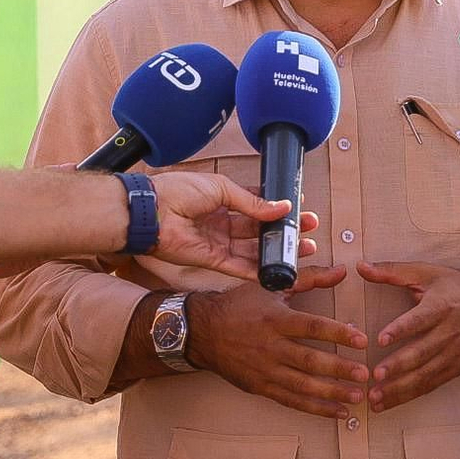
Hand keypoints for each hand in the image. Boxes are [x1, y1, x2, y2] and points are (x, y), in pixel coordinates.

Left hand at [149, 172, 316, 278]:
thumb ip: (251, 201)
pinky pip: (240, 267)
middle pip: (259, 228)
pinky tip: (278, 269)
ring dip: (277, 250)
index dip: (276, 206)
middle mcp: (222, 221)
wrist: (152, 211)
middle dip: (283, 229)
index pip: (256, 203)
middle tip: (307, 229)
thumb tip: (280, 206)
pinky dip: (259, 270)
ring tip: (303, 248)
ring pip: (254, 249)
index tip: (298, 206)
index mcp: (222, 198)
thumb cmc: (177, 191)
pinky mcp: (212, 260)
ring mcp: (218, 242)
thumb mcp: (220, 187)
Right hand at [184, 265, 367, 417]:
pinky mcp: (260, 387)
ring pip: (302, 386)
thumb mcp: (271, 285)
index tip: (361, 339)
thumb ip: (309, 278)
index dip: (338, 333)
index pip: (311, 327)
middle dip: (339, 369)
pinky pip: (291, 401)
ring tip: (357, 396)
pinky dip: (315, 408)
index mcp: (275, 319)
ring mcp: (265, 370)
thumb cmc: (239, 305)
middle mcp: (270, 347)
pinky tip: (338, 412)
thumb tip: (341, 271)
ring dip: (332, 393)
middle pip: (309, 361)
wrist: (203, 331)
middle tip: (365, 375)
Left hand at [357, 261, 459, 412]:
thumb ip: (392, 271)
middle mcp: (448, 333)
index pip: (419, 320)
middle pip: (421, 352)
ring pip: (424, 375)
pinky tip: (389, 402)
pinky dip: (410, 396)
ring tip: (376, 397)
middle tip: (375, 376)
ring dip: (400, 389)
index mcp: (440, 307)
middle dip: (398, 366)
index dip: (400, 329)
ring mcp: (452, 354)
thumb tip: (361, 267)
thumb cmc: (457, 288)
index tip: (381, 339)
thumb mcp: (427, 273)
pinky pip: (430, 385)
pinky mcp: (454, 369)